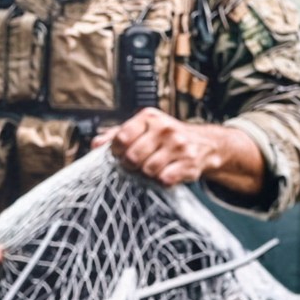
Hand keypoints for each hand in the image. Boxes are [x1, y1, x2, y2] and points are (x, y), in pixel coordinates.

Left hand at [100, 108, 227, 187]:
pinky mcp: (189, 163)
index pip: (122, 137)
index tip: (121, 154)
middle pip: (133, 157)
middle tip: (136, 165)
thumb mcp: (143, 129)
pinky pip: (165, 179)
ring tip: (152, 168)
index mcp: (149, 117)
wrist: (204, 143)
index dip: (116, 151)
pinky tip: (166, 173)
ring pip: (148, 170)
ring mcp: (178, 146)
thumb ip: (117, 135)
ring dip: (147, 174)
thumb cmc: (166, 138)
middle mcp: (165, 129)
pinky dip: (162, 181)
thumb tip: (95, 145)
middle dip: (131, 165)